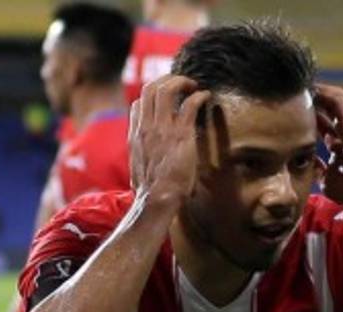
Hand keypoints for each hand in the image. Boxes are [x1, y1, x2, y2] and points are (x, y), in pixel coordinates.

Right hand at [129, 75, 210, 207]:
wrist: (157, 199)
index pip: (138, 103)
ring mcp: (163, 129)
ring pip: (167, 89)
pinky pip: (189, 105)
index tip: (167, 97)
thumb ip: (141, 156)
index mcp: (136, 134)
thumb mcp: (139, 169)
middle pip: (150, 89)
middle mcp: (147, 127)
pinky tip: (206, 96)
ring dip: (182, 82)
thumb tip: (144, 158)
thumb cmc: (151, 191)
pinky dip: (199, 96)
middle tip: (182, 84)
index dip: (153, 95)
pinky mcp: (181, 134)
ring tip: (194, 86)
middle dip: (167, 80)